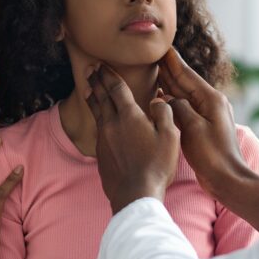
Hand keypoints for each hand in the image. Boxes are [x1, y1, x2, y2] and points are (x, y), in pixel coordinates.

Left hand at [85, 65, 179, 213]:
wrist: (135, 194)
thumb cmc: (156, 165)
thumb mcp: (170, 136)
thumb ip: (164, 113)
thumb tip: (157, 100)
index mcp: (129, 116)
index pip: (116, 88)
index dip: (109, 74)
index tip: (102, 64)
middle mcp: (112, 124)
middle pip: (102, 96)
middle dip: (96, 80)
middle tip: (90, 68)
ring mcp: (104, 139)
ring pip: (96, 111)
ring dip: (92, 96)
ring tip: (88, 87)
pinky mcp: (101, 153)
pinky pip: (97, 128)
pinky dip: (96, 116)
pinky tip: (98, 117)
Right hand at [158, 48, 258, 232]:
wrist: (227, 179)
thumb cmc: (212, 156)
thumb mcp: (193, 128)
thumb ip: (179, 108)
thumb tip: (167, 98)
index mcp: (210, 99)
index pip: (187, 74)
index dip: (172, 60)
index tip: (161, 46)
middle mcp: (210, 103)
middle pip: (185, 81)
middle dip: (168, 68)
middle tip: (152, 54)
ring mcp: (207, 115)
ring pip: (183, 94)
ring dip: (169, 82)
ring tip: (153, 70)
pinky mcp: (202, 126)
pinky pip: (184, 108)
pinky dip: (171, 100)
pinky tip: (160, 97)